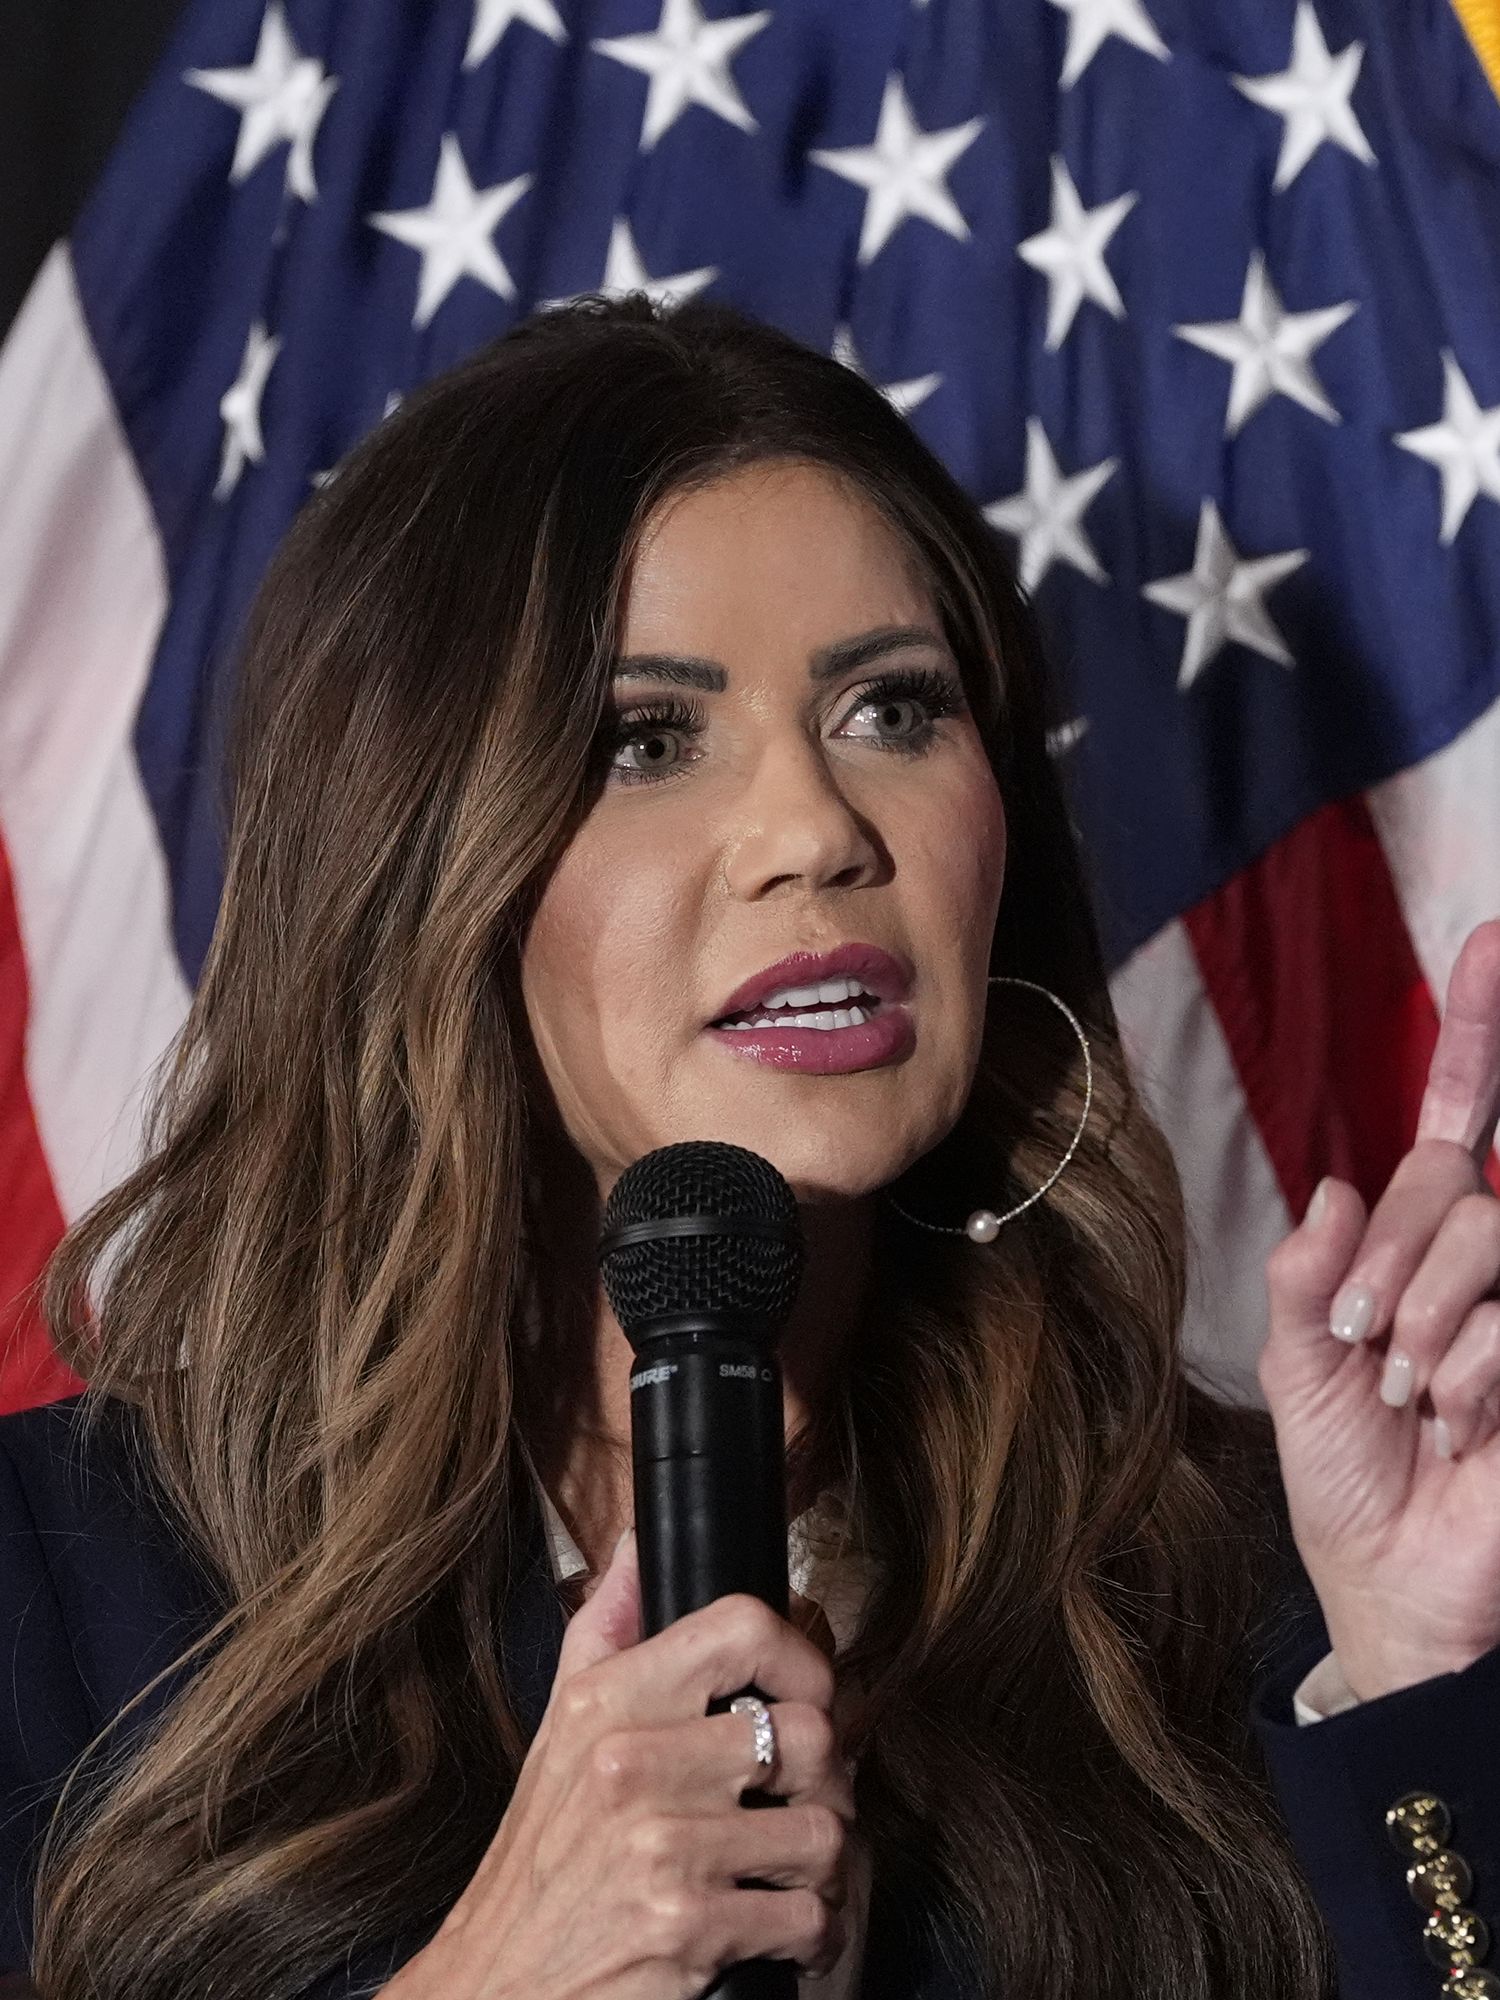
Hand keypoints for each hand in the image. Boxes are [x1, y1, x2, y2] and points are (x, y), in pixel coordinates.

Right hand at [378, 1529, 852, 1999]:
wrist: (498, 1985)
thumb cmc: (541, 1859)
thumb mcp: (558, 1730)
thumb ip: (604, 1629)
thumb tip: (635, 1547)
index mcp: (609, 1702)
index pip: (742, 1628)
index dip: (801, 1657)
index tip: (806, 1692)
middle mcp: (633, 1765)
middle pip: (808, 1733)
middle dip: (826, 1777)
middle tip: (803, 1798)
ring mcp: (663, 1848)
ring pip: (824, 1830)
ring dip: (822, 1864)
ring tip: (789, 1868)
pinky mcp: (689, 1929)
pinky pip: (808, 1915)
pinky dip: (808, 1932)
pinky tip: (776, 1928)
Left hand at [1258, 916, 1499, 1702]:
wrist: (1395, 1582)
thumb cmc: (1349, 1476)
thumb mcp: (1296, 1364)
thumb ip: (1307, 1270)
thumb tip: (1337, 1186)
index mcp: (1421, 1242)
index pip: (1465, 1117)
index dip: (1482, 1030)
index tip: (1492, 939)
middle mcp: (1490, 1258)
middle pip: (1454, 1180)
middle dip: (1392, 1264)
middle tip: (1363, 1348)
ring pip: (1486, 1235)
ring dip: (1426, 1326)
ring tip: (1412, 1398)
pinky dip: (1468, 1377)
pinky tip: (1462, 1427)